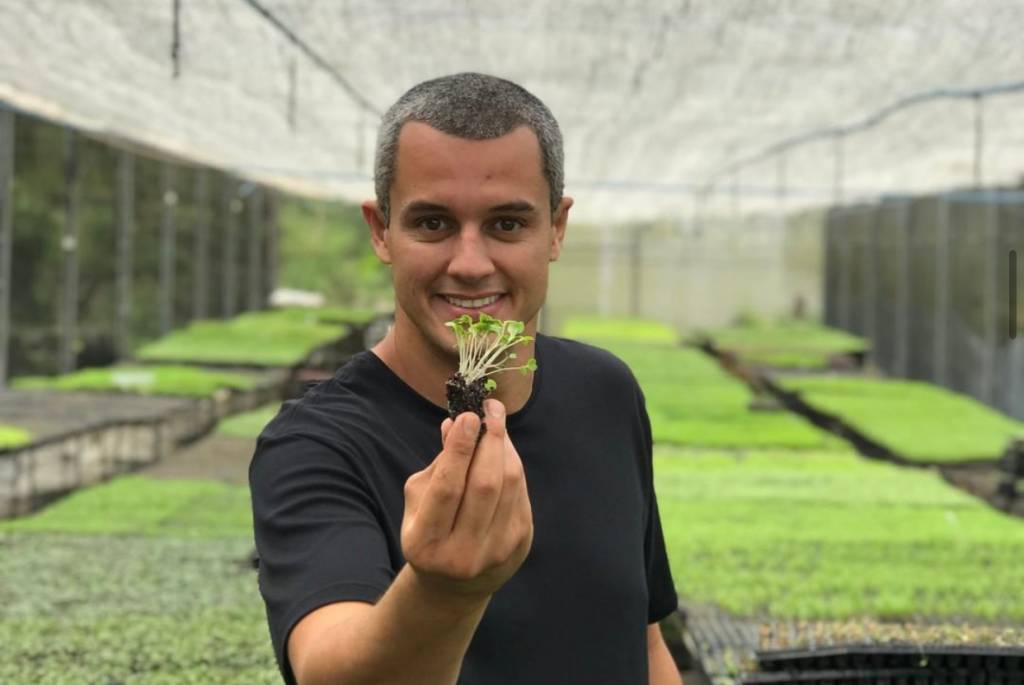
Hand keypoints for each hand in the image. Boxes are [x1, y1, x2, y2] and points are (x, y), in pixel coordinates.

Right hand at [401, 399, 533, 601]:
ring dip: (505, 448)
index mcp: (426, 543)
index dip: (459, 449)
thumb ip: (437, 465)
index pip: (447, 488)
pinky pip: (521, 493)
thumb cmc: (431, 529)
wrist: (455, 583)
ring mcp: (496, 551)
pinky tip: (504, 449)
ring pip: (509, 486)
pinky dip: (513, 465)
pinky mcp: (520, 544)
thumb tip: (456, 424)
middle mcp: (462, 553)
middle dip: (490, 440)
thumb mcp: (419, 501)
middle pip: (484, 485)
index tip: (468, 416)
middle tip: (490, 410)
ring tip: (496, 423)